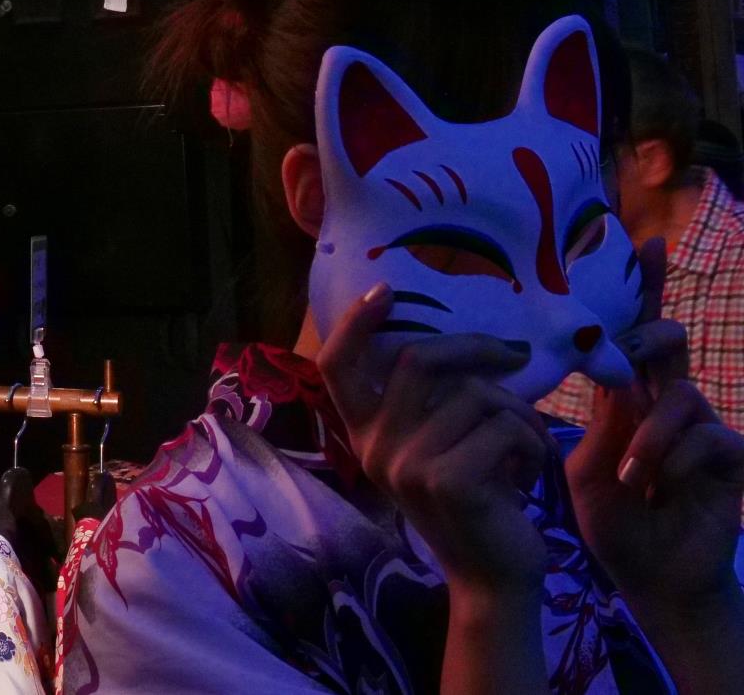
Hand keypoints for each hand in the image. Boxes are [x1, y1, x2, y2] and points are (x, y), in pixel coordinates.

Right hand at [318, 282, 556, 599]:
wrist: (495, 577)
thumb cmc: (478, 500)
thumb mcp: (438, 445)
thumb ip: (431, 402)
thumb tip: (460, 343)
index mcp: (365, 434)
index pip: (336, 367)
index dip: (355, 324)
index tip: (385, 292)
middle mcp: (374, 447)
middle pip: (420, 360)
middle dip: (478, 351)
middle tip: (516, 357)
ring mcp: (406, 466)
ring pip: (475, 394)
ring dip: (520, 413)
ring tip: (527, 445)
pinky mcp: (448, 482)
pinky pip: (503, 426)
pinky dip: (533, 443)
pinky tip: (530, 473)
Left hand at [566, 239, 743, 615]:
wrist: (652, 576)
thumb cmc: (614, 517)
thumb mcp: (584, 461)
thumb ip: (588, 415)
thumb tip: (574, 363)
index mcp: (629, 397)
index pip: (633, 334)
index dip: (643, 289)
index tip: (645, 242)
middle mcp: (668, 402)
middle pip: (668, 340)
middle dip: (650, 334)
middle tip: (633, 347)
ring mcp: (704, 429)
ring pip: (682, 394)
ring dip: (651, 438)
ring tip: (635, 479)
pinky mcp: (731, 460)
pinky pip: (710, 436)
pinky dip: (676, 460)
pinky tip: (660, 490)